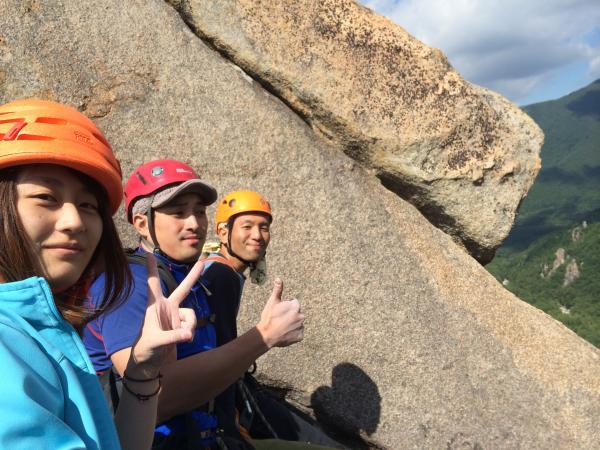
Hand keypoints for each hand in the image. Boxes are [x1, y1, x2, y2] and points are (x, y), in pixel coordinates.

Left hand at [128, 254, 201, 377]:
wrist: (149, 365)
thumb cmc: (145, 350)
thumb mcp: (155, 343)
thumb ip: (173, 337)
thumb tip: (188, 333)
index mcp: (154, 307)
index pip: (153, 284)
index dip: (151, 269)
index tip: (147, 252)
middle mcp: (166, 308)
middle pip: (182, 289)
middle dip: (193, 276)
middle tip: (202, 261)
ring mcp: (175, 317)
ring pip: (191, 314)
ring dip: (189, 325)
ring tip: (183, 337)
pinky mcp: (182, 327)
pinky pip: (192, 325)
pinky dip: (190, 332)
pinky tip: (184, 339)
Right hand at [256, 278, 304, 348]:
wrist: (266, 335)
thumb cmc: (269, 317)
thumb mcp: (273, 302)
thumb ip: (278, 290)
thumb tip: (278, 278)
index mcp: (296, 307)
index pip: (294, 304)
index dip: (286, 307)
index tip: (280, 312)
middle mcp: (301, 316)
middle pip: (297, 314)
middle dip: (290, 316)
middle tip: (280, 320)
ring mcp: (301, 327)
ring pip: (297, 324)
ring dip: (292, 325)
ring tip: (282, 327)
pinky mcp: (300, 336)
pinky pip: (298, 333)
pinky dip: (293, 333)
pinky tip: (285, 333)